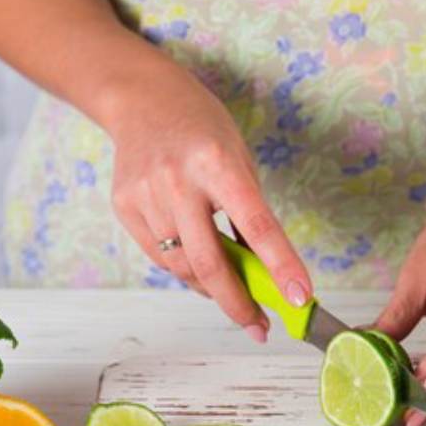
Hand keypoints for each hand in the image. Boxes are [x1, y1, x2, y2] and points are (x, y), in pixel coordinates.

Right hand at [105, 68, 310, 341]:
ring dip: (213, 289)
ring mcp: (146, 196)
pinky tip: (201, 267)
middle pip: (211, 262)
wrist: (141, 99)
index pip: (258, 225)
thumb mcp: (239, 158)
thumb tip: (265, 273)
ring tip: (233, 292)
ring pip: (184, 266)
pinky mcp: (125, 208)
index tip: (301, 297)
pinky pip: (161, 257)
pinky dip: (186, 270)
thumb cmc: (203, 129)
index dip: (281, 265)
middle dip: (239, 304)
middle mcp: (178, 182)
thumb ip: (250, 213)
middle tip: (260, 327)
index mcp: (218, 163)